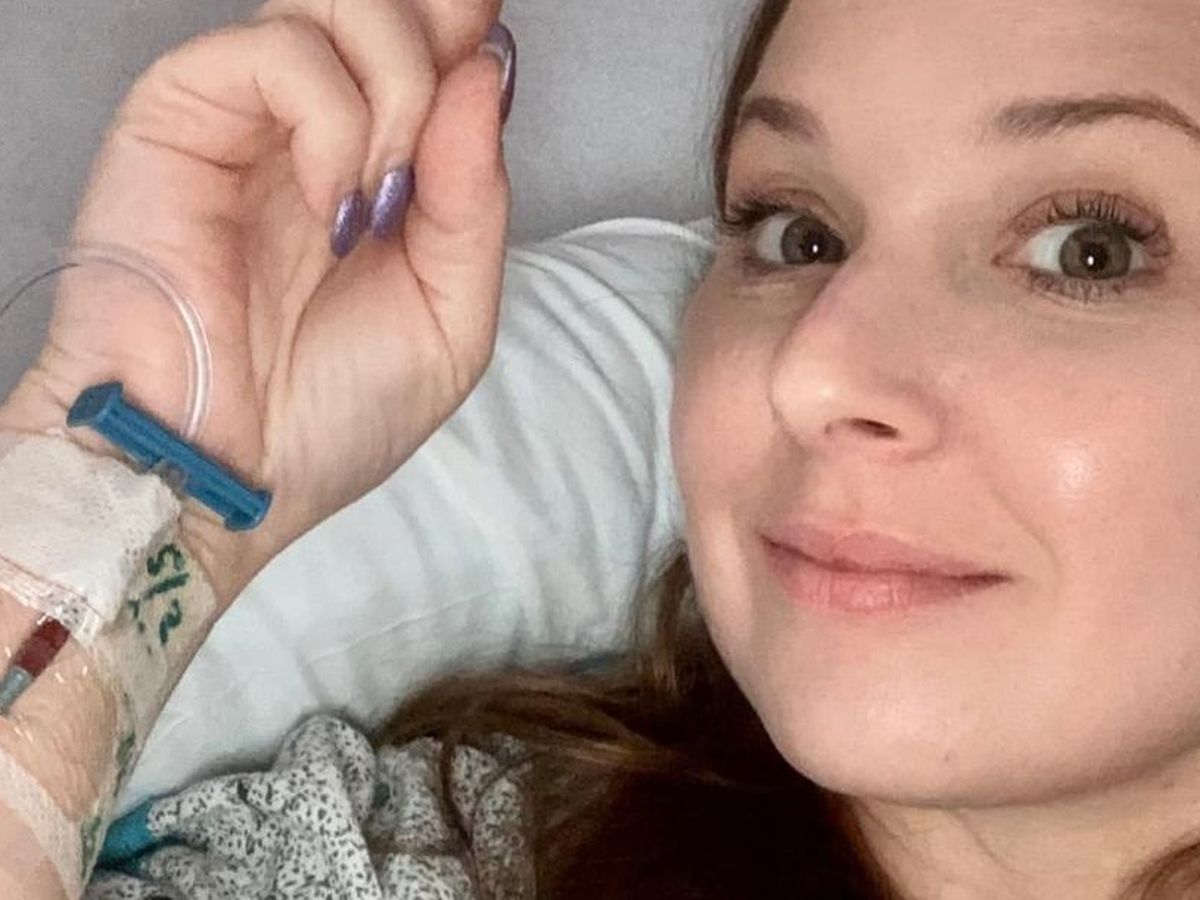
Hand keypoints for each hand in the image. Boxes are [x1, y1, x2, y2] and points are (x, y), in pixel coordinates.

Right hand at [0, 0, 513, 603]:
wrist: (230, 478)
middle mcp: (315, 129)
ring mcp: (250, 120)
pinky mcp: (179, 119)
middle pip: (387, 4)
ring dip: (398, 88)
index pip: (430, 44)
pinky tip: (332, 204)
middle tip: (436, 141)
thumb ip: (477, 196)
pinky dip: (331, 119)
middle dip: (440, 36)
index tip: (493, 60)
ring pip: (336, 5)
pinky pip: (276, 52)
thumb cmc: (329, 416)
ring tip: (383, 197)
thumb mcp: (452, 317)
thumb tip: (487, 69)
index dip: (466, 30)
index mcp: (380, 168)